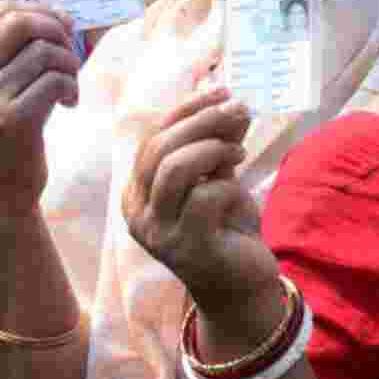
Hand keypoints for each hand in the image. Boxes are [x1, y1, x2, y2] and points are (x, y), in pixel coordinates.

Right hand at [0, 0, 81, 213]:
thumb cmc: (7, 134)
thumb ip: (17, 54)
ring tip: (69, 87)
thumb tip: (63, 14)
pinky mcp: (13, 119)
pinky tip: (68, 104)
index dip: (40, 10)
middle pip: (23, 22)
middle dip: (57, 31)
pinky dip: (71, 88)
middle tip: (70, 55)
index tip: (63, 28)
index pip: (3, 9)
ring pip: (46, 53)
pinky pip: (55, 81)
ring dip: (70, 66)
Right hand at [123, 87, 277, 317]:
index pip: (151, 138)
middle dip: (201, 121)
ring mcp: (158, 233)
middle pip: (159, 149)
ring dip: (212, 148)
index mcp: (136, 193)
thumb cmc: (225, 230)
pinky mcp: (187, 247)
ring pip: (174, 169)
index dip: (185, 111)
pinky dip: (227, 183)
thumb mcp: (218, 178)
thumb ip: (216, 145)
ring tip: (238, 150)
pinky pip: (204, 197)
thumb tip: (231, 103)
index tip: (220, 91)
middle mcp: (138, 213)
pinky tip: (240, 186)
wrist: (241, 286)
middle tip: (237, 110)